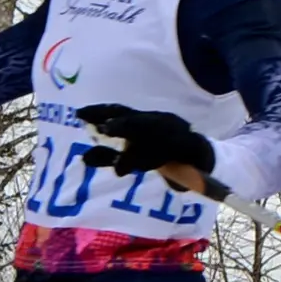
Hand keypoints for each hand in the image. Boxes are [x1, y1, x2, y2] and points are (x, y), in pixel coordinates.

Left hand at [78, 103, 217, 187]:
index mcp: (142, 119)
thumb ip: (108, 156)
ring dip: (139, 152)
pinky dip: (156, 160)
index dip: (100, 111)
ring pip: (154, 137)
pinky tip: (143, 170)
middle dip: (121, 124)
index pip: (119, 111)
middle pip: (137, 121)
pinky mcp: (188, 144)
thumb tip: (83, 158)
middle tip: (104, 129)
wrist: (201, 156)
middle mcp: (156, 120)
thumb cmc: (161, 152)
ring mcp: (173, 130)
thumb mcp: (131, 155)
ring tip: (121, 168)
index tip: (79, 113)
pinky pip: (172, 150)